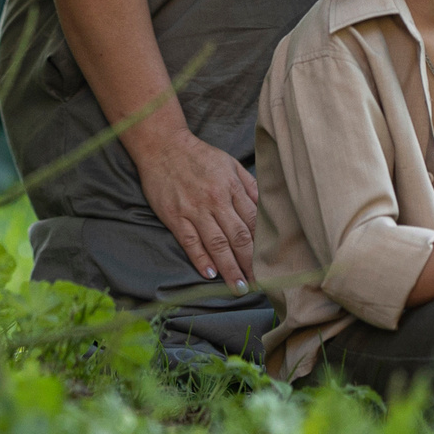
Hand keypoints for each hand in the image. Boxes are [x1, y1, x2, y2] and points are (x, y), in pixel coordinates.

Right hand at [129, 124, 258, 289]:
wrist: (163, 146)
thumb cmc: (199, 156)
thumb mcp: (230, 163)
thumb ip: (249, 186)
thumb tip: (267, 207)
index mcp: (231, 187)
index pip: (253, 221)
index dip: (263, 244)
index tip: (271, 262)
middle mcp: (215, 200)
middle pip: (238, 237)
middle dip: (250, 264)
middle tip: (259, 285)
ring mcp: (193, 210)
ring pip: (216, 244)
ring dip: (229, 268)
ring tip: (238, 288)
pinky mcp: (174, 216)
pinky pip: (190, 242)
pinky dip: (200, 259)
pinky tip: (209, 275)